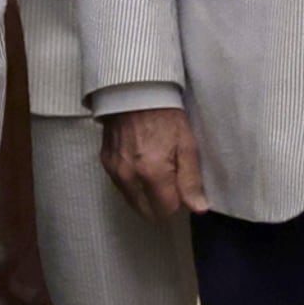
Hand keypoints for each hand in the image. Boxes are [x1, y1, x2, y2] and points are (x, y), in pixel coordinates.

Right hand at [101, 105, 209, 220]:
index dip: (178, 203)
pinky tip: (140, 167)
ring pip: (132, 201)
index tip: (182, 188)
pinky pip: (120, 186)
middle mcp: (129, 177)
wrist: (135, 93)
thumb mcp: (187, 146)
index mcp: (153, 174)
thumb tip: (198, 208)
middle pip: (146, 211)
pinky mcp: (105, 163)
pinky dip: (132, 184)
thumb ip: (191, 181)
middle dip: (160, 204)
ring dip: (145, 196)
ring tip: (155, 173)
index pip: (166, 210)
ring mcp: (114, 171)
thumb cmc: (166, 116)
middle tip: (170, 185)